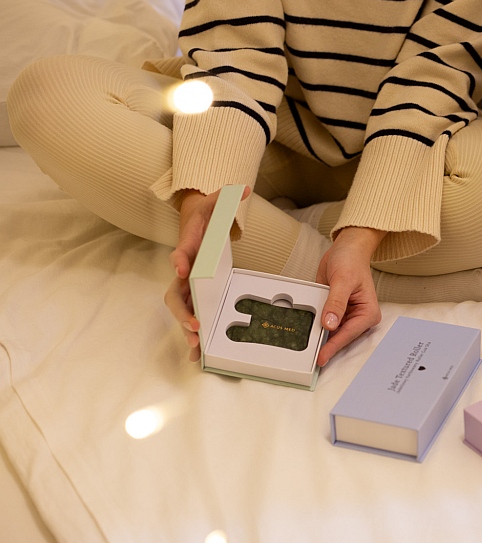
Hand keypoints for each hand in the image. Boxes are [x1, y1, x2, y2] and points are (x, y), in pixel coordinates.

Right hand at [164, 186, 249, 361]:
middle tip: (195, 325)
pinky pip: (192, 317)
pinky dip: (192, 335)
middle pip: (175, 294)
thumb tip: (245, 187)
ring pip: (182, 310)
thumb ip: (227, 195)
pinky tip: (198, 354)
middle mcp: (184, 270)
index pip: (180, 252)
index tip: (180, 266)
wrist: (198, 222)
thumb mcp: (216, 201)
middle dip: (183, 311)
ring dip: (186, 329)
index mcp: (189, 247)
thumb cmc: (206, 215)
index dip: (179, 258)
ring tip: (196, 347)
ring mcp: (188, 285)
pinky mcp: (196, 295)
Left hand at [315, 226, 386, 366]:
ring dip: (318, 339)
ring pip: (331, 334)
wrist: (345, 249)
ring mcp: (346, 317)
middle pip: (340, 338)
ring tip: (304, 351)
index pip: (348, 334)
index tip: (321, 357)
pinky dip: (314, 328)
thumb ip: (336, 303)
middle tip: (310, 360)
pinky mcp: (334, 313)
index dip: (333, 346)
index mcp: (368, 313)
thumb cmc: (351, 261)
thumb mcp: (343, 280)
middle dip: (326, 346)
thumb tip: (330, 323)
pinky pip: (324, 324)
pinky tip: (305, 334)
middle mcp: (358, 318)